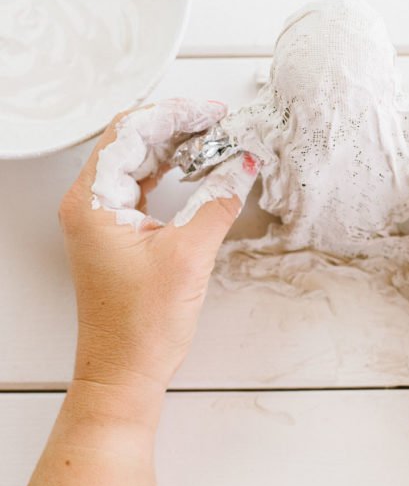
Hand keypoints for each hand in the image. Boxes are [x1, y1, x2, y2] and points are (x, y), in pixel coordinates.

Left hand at [58, 100, 260, 401]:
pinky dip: (170, 171)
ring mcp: (101, 217)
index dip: (174, 115)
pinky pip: (142, 184)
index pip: (130, 132)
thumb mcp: (189, 256)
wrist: (124, 373)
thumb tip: (242, 162)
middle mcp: (90, 204)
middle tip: (220, 123)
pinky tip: (197, 167)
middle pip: (132, 141)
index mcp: (92, 202)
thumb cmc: (138, 328)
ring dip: (176, 147)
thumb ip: (219, 200)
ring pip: (139, 160)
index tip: (210, 113)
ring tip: (215, 140)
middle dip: (178, 126)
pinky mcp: (116, 232)